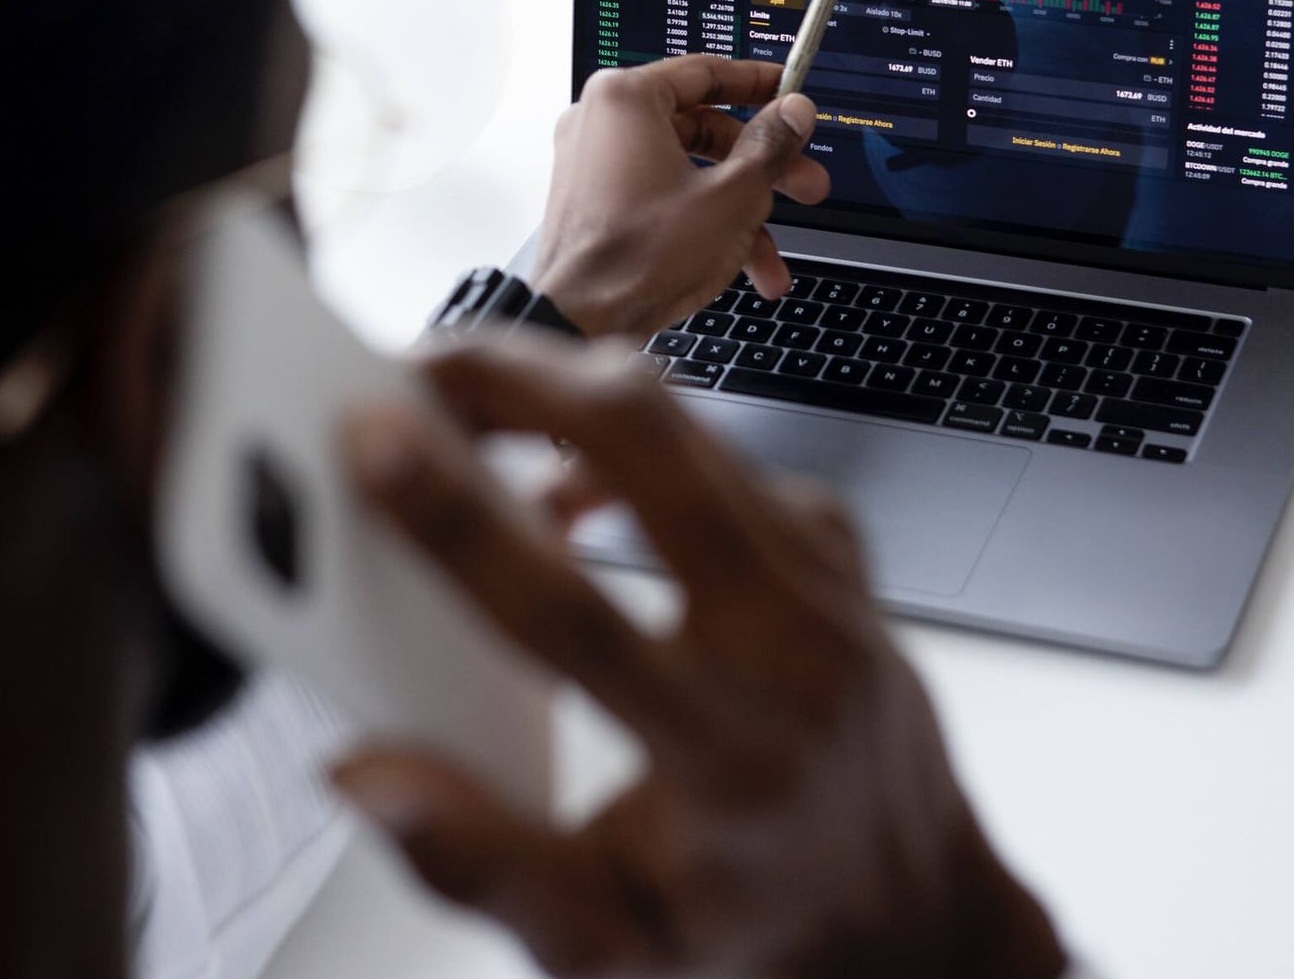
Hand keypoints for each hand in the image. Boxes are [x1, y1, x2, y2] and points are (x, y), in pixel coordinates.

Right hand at [335, 339, 1066, 978]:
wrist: (921, 915)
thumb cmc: (760, 929)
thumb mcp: (609, 950)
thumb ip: (483, 865)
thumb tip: (372, 774)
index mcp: (725, 761)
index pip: (571, 617)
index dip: (458, 522)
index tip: (378, 442)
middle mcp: (789, 649)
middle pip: (649, 447)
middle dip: (517, 379)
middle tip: (421, 372)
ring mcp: (822, 580)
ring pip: (686, 421)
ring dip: (567, 391)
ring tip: (475, 407)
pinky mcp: (831, 544)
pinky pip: (722, 447)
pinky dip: (633, 434)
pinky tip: (575, 476)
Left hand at [529, 56, 829, 335]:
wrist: (579, 321)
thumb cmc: (639, 256)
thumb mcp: (731, 196)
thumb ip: (770, 146)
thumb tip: (794, 113)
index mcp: (625, 99)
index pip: (706, 72)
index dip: (760, 85)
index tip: (790, 95)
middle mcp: (601, 124)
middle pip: (703, 130)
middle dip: (763, 168)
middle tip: (806, 183)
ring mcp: (594, 166)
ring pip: (688, 173)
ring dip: (739, 213)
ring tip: (774, 255)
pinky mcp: (596, 204)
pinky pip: (660, 199)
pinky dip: (701, 224)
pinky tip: (741, 267)